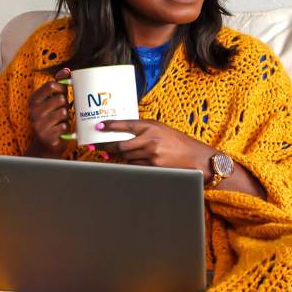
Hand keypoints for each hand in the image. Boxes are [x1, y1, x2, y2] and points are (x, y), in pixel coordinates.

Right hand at [26, 68, 71, 157]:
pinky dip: (66, 127)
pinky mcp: (46, 136)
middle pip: (59, 99)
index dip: (62, 88)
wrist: (48, 142)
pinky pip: (64, 125)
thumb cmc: (53, 116)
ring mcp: (38, 124)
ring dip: (66, 116)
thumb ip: (60, 84)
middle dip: (65, 105)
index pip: (51, 85)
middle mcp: (33, 111)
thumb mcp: (54, 99)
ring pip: (63, 112)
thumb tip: (67, 70)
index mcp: (33, 100)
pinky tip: (60, 129)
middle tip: (61, 110)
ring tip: (61, 120)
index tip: (63, 92)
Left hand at [98, 119, 215, 177]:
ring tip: (114, 155)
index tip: (99, 127)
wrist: (194, 156)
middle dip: (106, 147)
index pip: (126, 124)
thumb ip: (143, 130)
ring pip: (126, 157)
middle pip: (121, 145)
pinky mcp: (153, 166)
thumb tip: (121, 133)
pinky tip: (129, 162)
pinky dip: (130, 164)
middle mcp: (150, 139)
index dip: (110, 126)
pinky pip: (134, 166)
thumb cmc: (176, 141)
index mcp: (151, 126)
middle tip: (97, 147)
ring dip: (120, 157)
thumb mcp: (160, 128)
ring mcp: (151, 154)